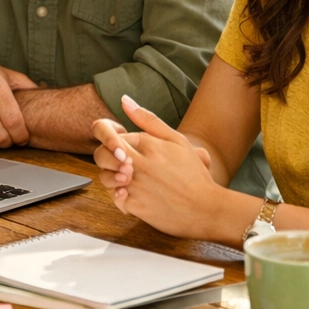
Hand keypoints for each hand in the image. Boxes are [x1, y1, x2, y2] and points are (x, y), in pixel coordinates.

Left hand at [91, 94, 219, 236]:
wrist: (206, 208)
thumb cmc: (193, 174)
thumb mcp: (176, 140)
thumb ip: (147, 119)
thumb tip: (123, 100)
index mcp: (147, 143)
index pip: (112, 135)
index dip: (115, 142)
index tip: (126, 151)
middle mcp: (138, 162)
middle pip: (101, 154)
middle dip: (107, 159)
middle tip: (124, 166)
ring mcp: (135, 185)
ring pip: (105, 177)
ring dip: (113, 179)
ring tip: (133, 182)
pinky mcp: (134, 206)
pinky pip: (114, 198)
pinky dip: (122, 198)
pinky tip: (138, 196)